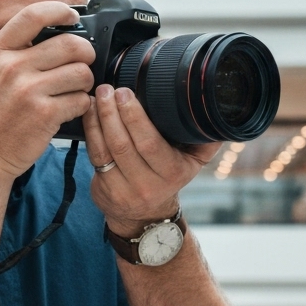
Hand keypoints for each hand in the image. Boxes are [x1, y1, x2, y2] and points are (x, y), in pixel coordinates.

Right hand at [0, 2, 95, 178]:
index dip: (59, 10)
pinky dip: (82, 105)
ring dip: (85, 82)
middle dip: (86, 53)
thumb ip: (13, 52)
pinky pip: (81, 99)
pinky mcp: (45, 114)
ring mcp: (28, 91)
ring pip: (81, 72)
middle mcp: (11, 68)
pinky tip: (69, 109)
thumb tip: (52, 33)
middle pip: (70, 44)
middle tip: (84, 62)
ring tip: (74, 90)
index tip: (72, 15)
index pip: (32, 16)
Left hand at [81, 85, 219, 236]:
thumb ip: (205, 138)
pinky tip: (89, 113)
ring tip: (97, 96)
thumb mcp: (193, 162)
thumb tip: (216, 109)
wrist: (146, 216)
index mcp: (172, 172)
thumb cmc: (168, 177)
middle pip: (124, 144)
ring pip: (106, 149)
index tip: (126, 93)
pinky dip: (90, 130)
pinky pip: (94, 155)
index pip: (150, 143)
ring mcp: (123, 189)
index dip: (135, 117)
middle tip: (108, 89)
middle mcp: (147, 184)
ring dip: (99, 119)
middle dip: (113, 112)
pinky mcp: (104, 189)